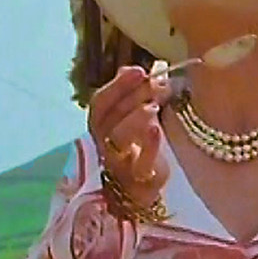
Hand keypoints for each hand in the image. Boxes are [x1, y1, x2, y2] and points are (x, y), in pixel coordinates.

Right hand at [89, 65, 171, 207]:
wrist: (142, 189)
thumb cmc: (138, 145)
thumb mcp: (133, 116)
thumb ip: (131, 93)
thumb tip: (132, 69)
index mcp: (100, 126)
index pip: (100, 103)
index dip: (117, 85)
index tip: (139, 70)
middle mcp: (103, 145)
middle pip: (110, 117)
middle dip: (132, 96)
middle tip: (155, 83)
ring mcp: (119, 165)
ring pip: (119, 138)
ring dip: (136, 117)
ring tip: (153, 106)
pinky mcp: (138, 182)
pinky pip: (141, 164)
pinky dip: (149, 146)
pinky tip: (157, 129)